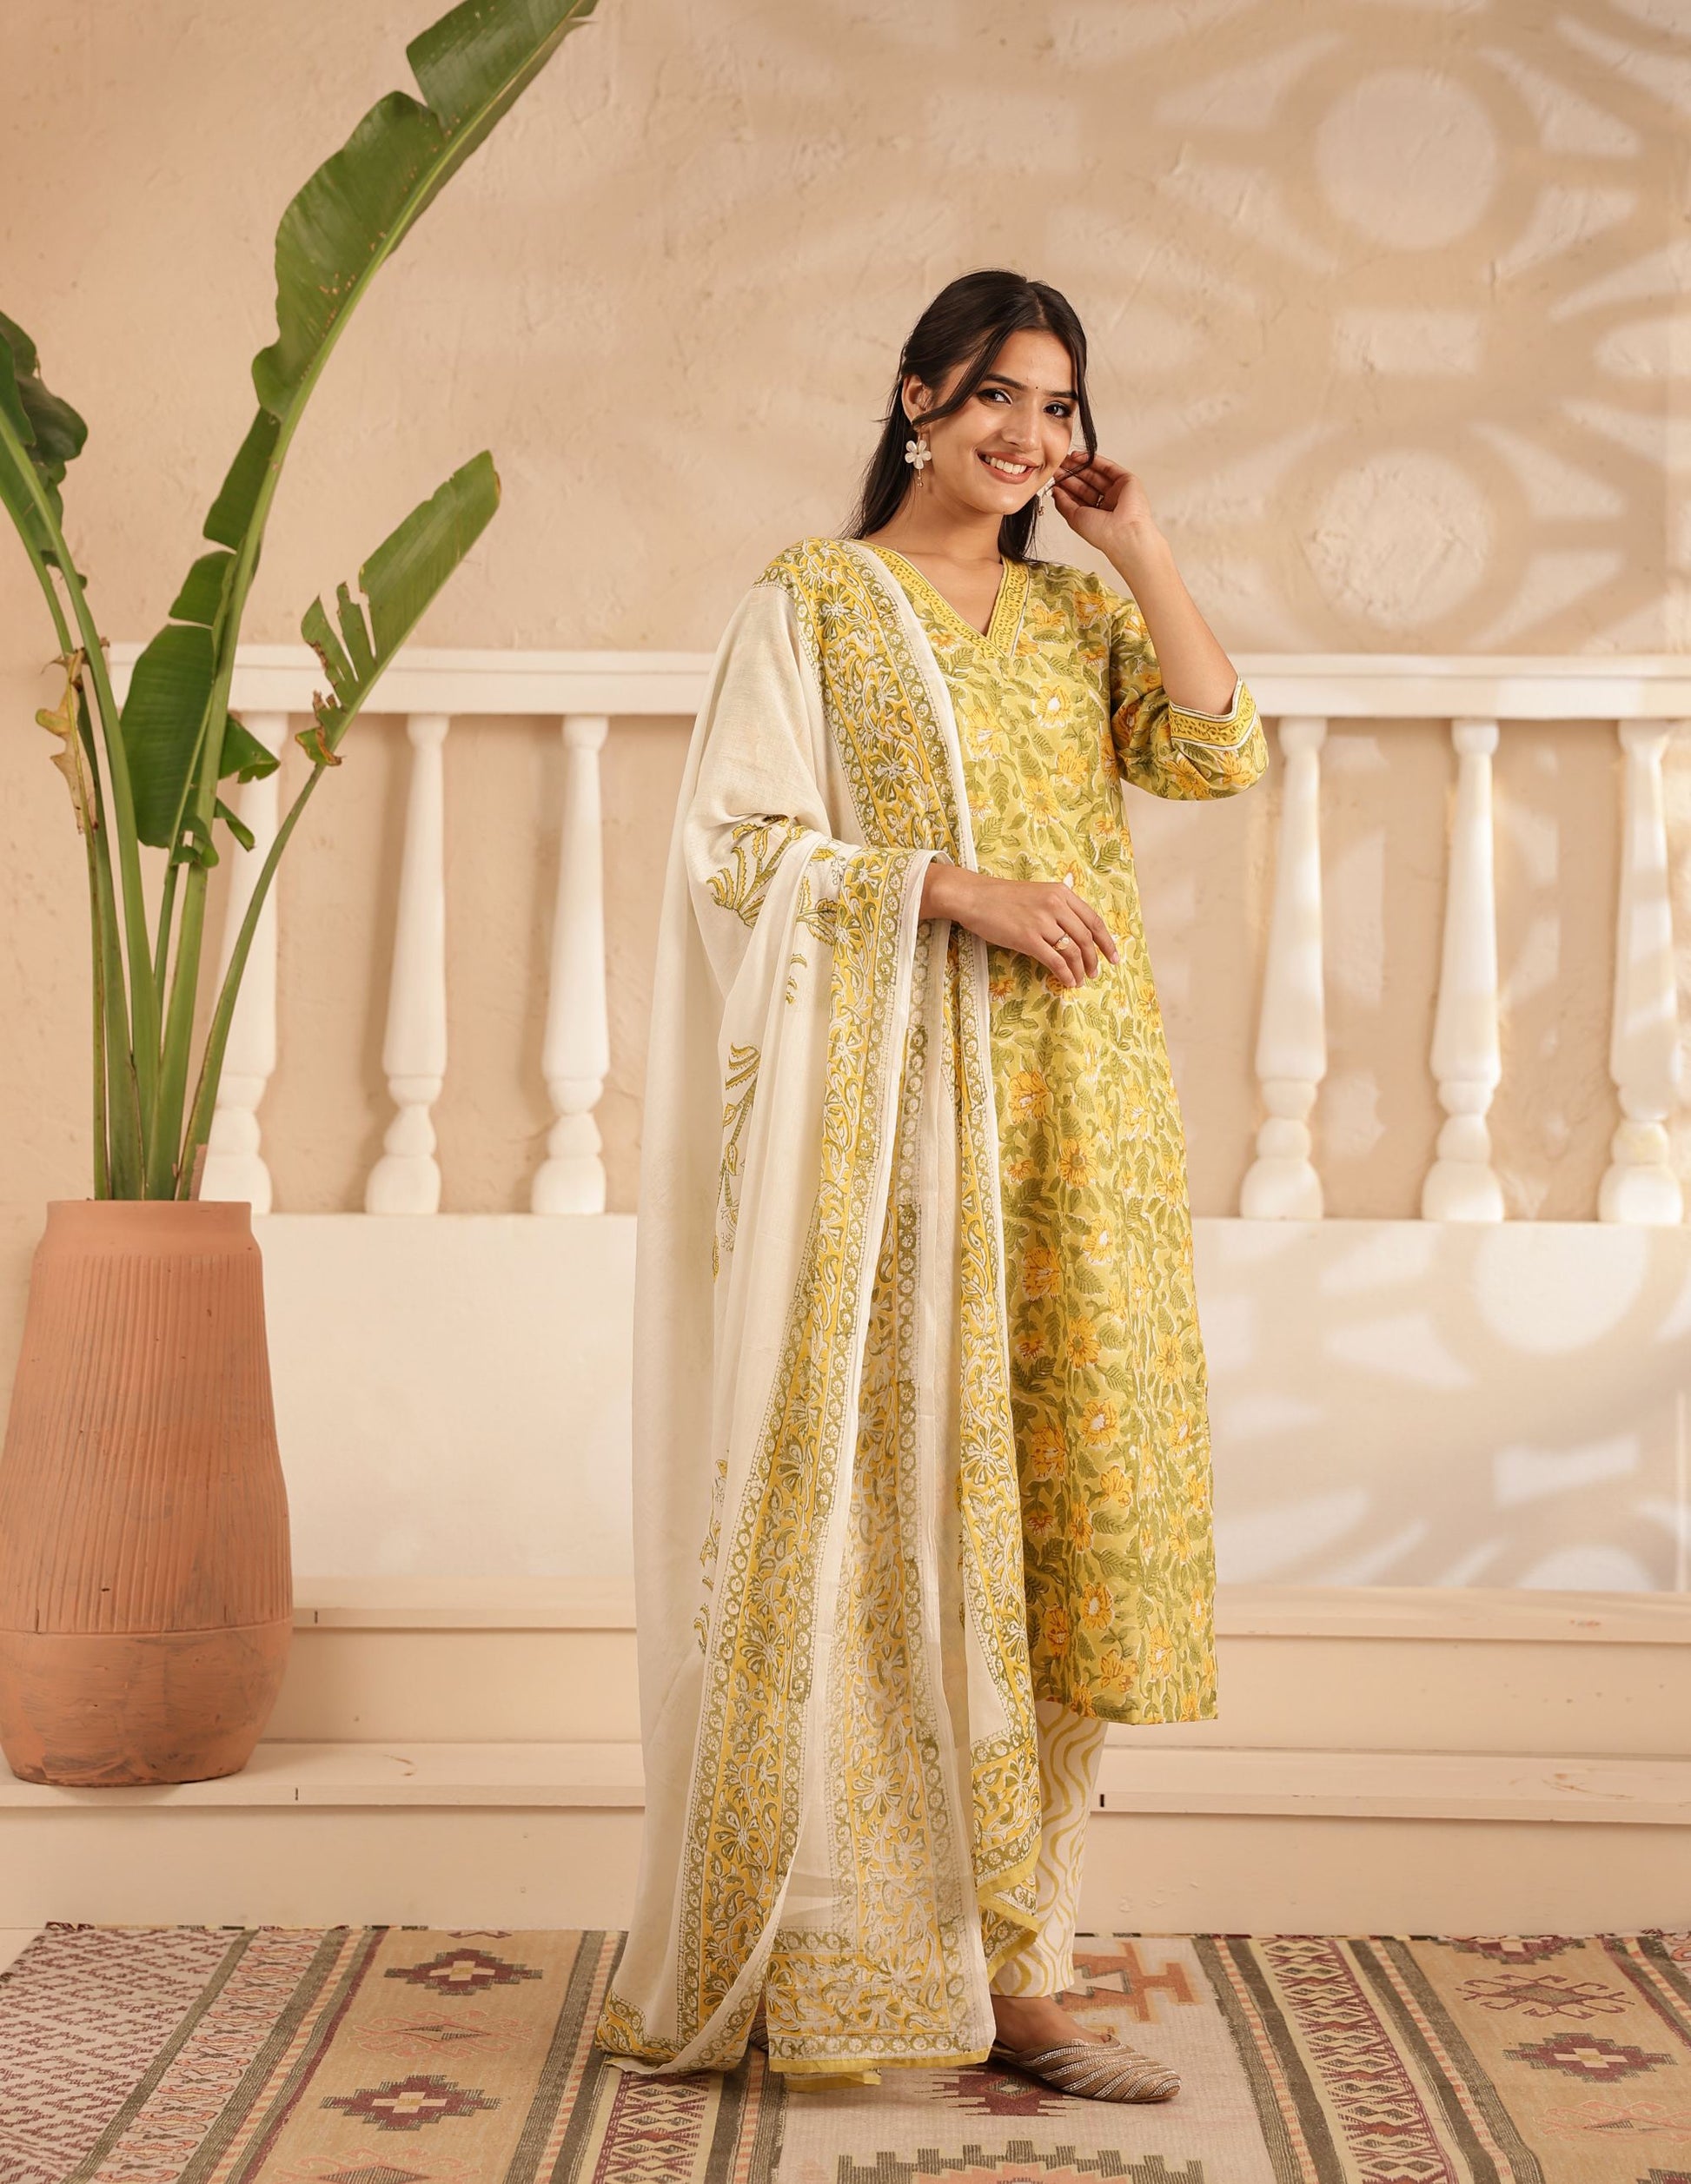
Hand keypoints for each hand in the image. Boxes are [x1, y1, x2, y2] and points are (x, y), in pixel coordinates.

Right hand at [921, 862, 1118, 986]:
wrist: (974, 897)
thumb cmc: (1002, 897)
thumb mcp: (1037, 893)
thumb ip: (1058, 907)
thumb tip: (1075, 931)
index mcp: (1061, 893)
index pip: (1094, 920)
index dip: (1107, 941)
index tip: (1113, 957)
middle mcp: (1056, 905)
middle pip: (1086, 938)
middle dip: (1094, 960)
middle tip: (1095, 973)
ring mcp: (1042, 922)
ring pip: (1073, 951)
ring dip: (1080, 970)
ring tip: (1080, 980)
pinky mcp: (1028, 938)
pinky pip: (1055, 960)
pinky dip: (1065, 974)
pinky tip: (1067, 981)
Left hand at [1050, 451, 1163, 569]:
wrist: (1124, 532)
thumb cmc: (1103, 533)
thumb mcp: (1074, 518)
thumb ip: (1063, 503)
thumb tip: (1056, 491)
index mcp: (1096, 515)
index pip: (1078, 497)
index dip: (1065, 487)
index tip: (1053, 478)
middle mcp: (1107, 503)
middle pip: (1086, 484)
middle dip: (1070, 474)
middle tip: (1057, 465)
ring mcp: (1117, 491)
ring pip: (1095, 474)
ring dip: (1079, 466)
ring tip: (1065, 459)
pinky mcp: (1126, 481)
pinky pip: (1108, 467)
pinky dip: (1093, 460)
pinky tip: (1079, 456)